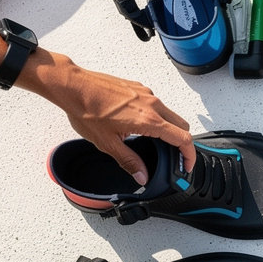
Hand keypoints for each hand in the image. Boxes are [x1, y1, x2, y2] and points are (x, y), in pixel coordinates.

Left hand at [29, 55, 195, 179]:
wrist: (73, 85)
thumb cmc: (86, 109)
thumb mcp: (107, 143)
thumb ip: (129, 161)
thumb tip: (141, 176)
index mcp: (148, 120)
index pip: (183, 138)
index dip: (189, 155)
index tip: (186, 165)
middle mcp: (152, 104)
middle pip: (182, 126)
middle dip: (183, 143)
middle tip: (174, 156)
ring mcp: (147, 94)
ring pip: (170, 114)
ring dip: (169, 129)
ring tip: (154, 141)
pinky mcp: (139, 88)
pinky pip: (157, 104)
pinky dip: (157, 117)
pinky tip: (138, 123)